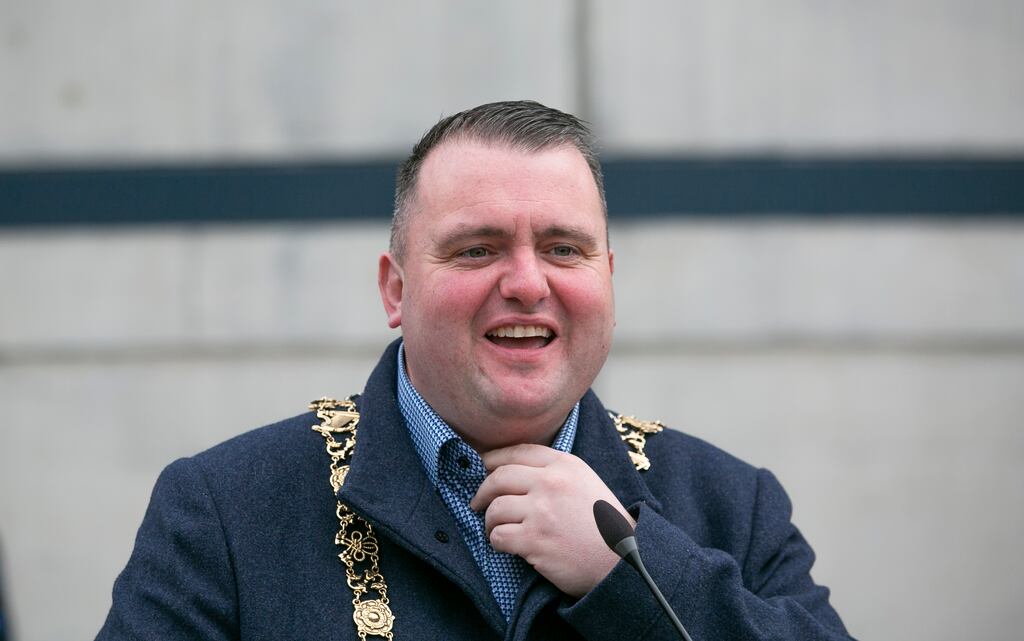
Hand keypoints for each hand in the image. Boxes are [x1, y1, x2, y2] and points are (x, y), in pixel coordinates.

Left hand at [469, 444, 634, 597]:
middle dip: (482, 491)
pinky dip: (496, 541)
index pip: (518, 451)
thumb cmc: (605, 525)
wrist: (622, 561)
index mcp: (565, 465)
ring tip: (494, 528)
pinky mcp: (535, 539)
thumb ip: (556, 472)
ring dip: (489, 520)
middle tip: (477, 502)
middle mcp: (552, 483)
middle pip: (498, 477)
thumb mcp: (586, 482)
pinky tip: (506, 544)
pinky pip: (498, 535)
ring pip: (494, 508)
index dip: (494, 458)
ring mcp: (542, 511)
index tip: (483, 466)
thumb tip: (515, 471)